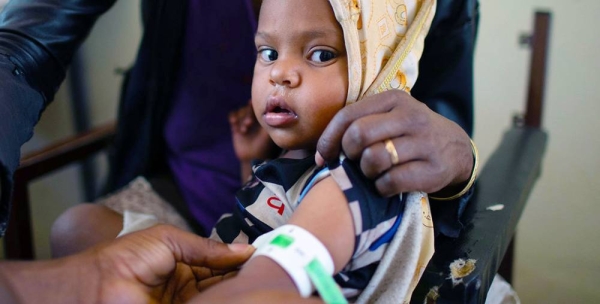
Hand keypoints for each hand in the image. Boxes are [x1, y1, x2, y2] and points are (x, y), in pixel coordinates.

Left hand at [94, 225, 253, 302]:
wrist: (96, 286)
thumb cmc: (126, 257)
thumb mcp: (170, 240)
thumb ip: (207, 247)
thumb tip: (245, 249)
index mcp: (185, 265)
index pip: (220, 264)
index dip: (240, 261)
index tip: (264, 257)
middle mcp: (189, 288)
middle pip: (223, 283)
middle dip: (243, 277)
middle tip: (268, 270)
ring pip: (218, 297)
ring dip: (235, 290)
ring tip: (259, 283)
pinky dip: (223, 300)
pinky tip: (237, 294)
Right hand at [229, 100, 277, 161]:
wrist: (253, 158)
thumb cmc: (264, 147)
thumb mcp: (268, 135)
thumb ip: (269, 123)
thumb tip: (269, 111)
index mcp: (263, 119)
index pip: (258, 107)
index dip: (255, 105)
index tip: (252, 103)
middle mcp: (255, 119)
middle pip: (249, 108)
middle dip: (248, 114)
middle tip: (249, 124)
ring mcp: (245, 123)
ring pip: (241, 112)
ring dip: (241, 118)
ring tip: (244, 130)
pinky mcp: (236, 127)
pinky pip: (233, 117)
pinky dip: (233, 117)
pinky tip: (234, 121)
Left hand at [316, 90, 472, 196]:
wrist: (455, 149)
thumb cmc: (409, 134)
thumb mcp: (390, 116)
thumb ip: (360, 124)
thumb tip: (321, 152)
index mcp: (393, 99)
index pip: (348, 115)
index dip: (329, 139)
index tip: (323, 156)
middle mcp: (410, 117)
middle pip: (358, 135)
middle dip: (348, 154)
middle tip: (354, 162)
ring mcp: (424, 143)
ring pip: (374, 159)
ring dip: (366, 172)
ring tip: (372, 172)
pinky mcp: (432, 170)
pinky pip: (391, 182)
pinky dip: (381, 187)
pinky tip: (385, 184)